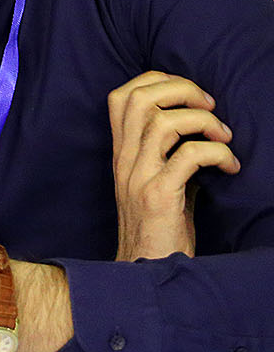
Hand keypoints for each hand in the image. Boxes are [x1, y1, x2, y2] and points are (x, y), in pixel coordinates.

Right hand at [108, 71, 238, 260]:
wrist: (146, 271)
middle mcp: (124, 160)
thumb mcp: (157, 181)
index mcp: (122, 153)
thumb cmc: (160, 226)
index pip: (121, 96)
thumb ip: (168, 152)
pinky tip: (230, 167)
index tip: (190, 95)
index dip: (157, 80)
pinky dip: (216, 153)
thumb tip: (203, 125)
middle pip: (139, 99)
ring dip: (204, 121)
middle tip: (210, 106)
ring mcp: (138, 177)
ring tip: (225, 136)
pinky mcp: (158, 197)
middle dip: (181, 90)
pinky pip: (188, 156)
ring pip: (163, 122)